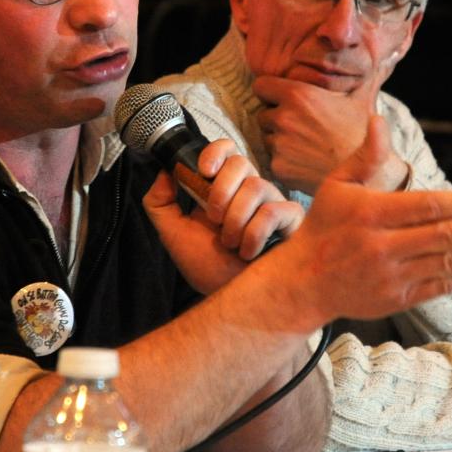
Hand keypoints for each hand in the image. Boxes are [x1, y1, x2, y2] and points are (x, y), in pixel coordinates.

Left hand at [143, 139, 304, 294]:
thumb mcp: (173, 233)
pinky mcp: (291, 221)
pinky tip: (248, 251)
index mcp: (225, 187)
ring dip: (235, 219)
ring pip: (257, 186)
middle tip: (213, 218)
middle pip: (241, 162)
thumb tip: (164, 172)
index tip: (203, 170)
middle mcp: (251, 190)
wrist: (230, 300)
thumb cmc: (206, 266)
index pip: (227, 150)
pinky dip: (255, 233)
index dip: (216, 152)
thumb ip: (160, 203)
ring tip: (229, 243)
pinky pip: (275, 211)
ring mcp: (272, 204)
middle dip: (220, 191)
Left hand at [253, 74, 407, 192]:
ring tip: (305, 144)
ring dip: (279, 139)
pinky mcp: (278, 167)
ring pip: (266, 137)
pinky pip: (273, 159)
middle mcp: (283, 118)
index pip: (260, 86)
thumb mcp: (359, 96)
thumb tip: (369, 51)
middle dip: (276, 118)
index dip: (270, 91)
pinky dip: (284, 160)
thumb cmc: (362, 132)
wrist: (364, 172)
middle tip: (300, 125)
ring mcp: (278, 144)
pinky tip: (305, 160)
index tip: (280, 98)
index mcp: (298, 95)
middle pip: (263, 113)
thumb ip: (350, 73)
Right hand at [268, 117, 451, 327]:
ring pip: (447, 263)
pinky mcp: (396, 299)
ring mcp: (390, 276)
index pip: (425, 208)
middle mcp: (381, 246)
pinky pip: (440, 286)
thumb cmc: (323, 226)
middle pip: (443, 237)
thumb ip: (365, 156)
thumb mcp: (336, 186)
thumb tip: (380, 119)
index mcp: (369, 214)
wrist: (302, 282)